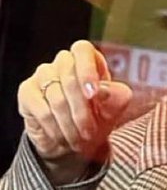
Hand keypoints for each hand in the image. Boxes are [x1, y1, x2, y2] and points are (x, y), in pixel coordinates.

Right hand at [18, 41, 132, 184]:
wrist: (73, 139)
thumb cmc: (98, 117)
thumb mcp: (114, 109)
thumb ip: (116, 96)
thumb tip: (102, 91)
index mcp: (88, 58)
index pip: (82, 50)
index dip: (87, 70)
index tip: (92, 95)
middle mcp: (64, 61)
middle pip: (69, 77)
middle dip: (82, 111)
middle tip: (89, 133)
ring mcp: (43, 74)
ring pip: (56, 97)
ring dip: (69, 124)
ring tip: (79, 140)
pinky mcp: (27, 91)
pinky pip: (41, 109)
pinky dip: (54, 128)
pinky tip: (62, 138)